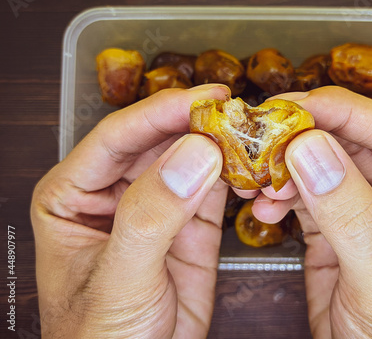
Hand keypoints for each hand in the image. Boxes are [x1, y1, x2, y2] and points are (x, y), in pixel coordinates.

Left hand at [31, 84, 229, 337]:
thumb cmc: (101, 338)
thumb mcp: (118, 278)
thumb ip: (151, 215)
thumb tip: (193, 154)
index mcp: (75, 193)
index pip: (118, 136)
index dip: (162, 111)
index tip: (206, 98)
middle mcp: (116, 191)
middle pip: (159, 140)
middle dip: (198, 124)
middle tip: (240, 112)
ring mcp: (158, 204)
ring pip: (191, 158)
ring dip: (222, 146)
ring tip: (254, 134)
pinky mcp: (192, 222)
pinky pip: (216, 187)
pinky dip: (238, 175)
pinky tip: (255, 167)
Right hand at [250, 87, 371, 337]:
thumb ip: (350, 217)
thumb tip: (312, 150)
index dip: (347, 113)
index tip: (299, 104)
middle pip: (358, 142)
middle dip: (309, 134)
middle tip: (265, 130)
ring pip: (327, 162)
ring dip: (289, 164)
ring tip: (258, 175)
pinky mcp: (339, 222)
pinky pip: (307, 191)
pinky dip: (281, 192)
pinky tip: (265, 205)